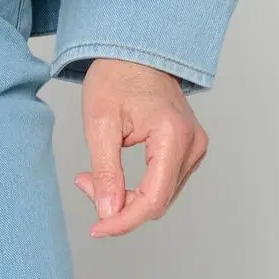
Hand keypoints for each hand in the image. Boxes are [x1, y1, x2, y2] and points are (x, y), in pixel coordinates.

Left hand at [73, 57, 207, 236]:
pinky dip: (138, 187)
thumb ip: (106, 171)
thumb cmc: (116, 75)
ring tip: (93, 176)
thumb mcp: (100, 122)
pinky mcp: (188, 148)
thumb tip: (109, 213)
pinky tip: (115, 175)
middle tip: (84, 183)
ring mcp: (194, 147)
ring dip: (127, 197)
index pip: (154, 199)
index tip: (98, 228)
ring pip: (160, 195)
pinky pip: (164, 182)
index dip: (124, 221)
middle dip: (119, 204)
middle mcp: (193, 144)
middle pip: (157, 200)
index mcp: (173, 136)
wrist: (133, 49)